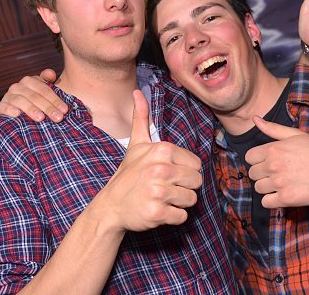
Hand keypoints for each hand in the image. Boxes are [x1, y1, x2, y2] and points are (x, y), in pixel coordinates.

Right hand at [0, 69, 67, 121]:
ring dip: (31, 109)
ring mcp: (8, 96)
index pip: (44, 89)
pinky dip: (9, 110)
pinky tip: (17, 115)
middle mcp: (18, 87)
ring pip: (20, 101)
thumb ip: (48, 82)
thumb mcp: (43, 92)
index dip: (55, 99)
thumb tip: (51, 74)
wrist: (15, 114)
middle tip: (58, 118)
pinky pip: (3, 107)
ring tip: (41, 118)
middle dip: (48, 107)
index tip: (65, 110)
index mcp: (30, 81)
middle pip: (35, 96)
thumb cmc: (34, 103)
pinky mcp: (0, 107)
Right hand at [98, 90, 202, 232]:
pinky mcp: (157, 212)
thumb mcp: (136, 144)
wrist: (111, 205)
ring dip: (179, 203)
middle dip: (184, 188)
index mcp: (162, 150)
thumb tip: (137, 92)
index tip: (167, 175)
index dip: (185, 172)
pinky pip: (182, 216)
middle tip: (165, 188)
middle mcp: (161, 169)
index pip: (196, 164)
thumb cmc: (128, 174)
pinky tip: (158, 210)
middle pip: (197, 182)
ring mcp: (158, 191)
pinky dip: (172, 217)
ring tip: (161, 198)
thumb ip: (142, 118)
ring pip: (191, 200)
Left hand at [245, 117, 308, 208]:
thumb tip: (254, 119)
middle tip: (277, 173)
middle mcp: (273, 165)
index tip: (268, 162)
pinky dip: (271, 200)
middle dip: (262, 173)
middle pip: (252, 173)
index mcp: (273, 149)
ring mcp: (279, 183)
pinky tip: (281, 194)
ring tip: (281, 183)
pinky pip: (266, 202)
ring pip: (258, 188)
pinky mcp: (286, 198)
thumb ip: (273, 128)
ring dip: (267, 187)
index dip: (257, 160)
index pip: (249, 157)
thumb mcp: (296, 135)